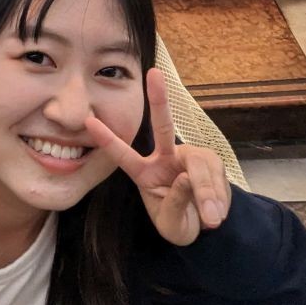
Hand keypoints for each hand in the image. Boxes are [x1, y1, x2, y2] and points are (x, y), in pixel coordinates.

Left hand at [87, 69, 232, 246]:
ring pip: (197, 165)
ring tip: (210, 219)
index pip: (123, 154)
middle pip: (162, 125)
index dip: (107, 139)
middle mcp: (165, 158)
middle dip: (158, 98)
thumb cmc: (179, 221)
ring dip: (205, 192)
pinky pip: (213, 174)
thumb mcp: (172, 223)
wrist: (206, 230)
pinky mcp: (209, 163)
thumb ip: (174, 203)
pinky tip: (214, 214)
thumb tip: (185, 178)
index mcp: (144, 173)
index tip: (89, 120)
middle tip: (154, 74)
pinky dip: (216, 195)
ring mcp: (188, 158)